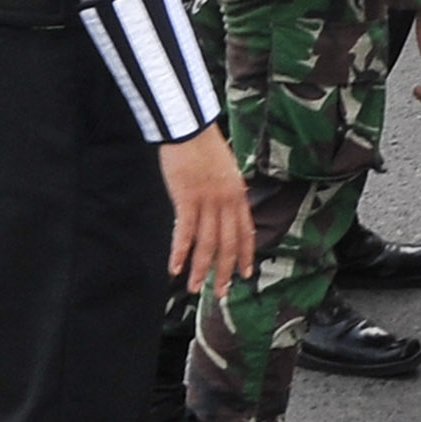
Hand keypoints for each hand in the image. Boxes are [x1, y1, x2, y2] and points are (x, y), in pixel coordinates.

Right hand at [160, 128, 254, 292]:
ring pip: (206, 244)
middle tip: (221, 293)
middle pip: (227, 244)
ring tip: (194, 288)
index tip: (246, 274)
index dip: (246, 255)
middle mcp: (226, 202)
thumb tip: (226, 207)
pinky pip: (184, 232)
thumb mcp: (225, 170)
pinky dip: (180, 252)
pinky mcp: (186, 199)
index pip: (245, 232)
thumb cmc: (204, 146)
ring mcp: (207, 202)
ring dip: (200, 269)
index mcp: (238, 195)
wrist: (190, 128)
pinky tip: (175, 268)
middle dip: (224, 271)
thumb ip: (228, 191)